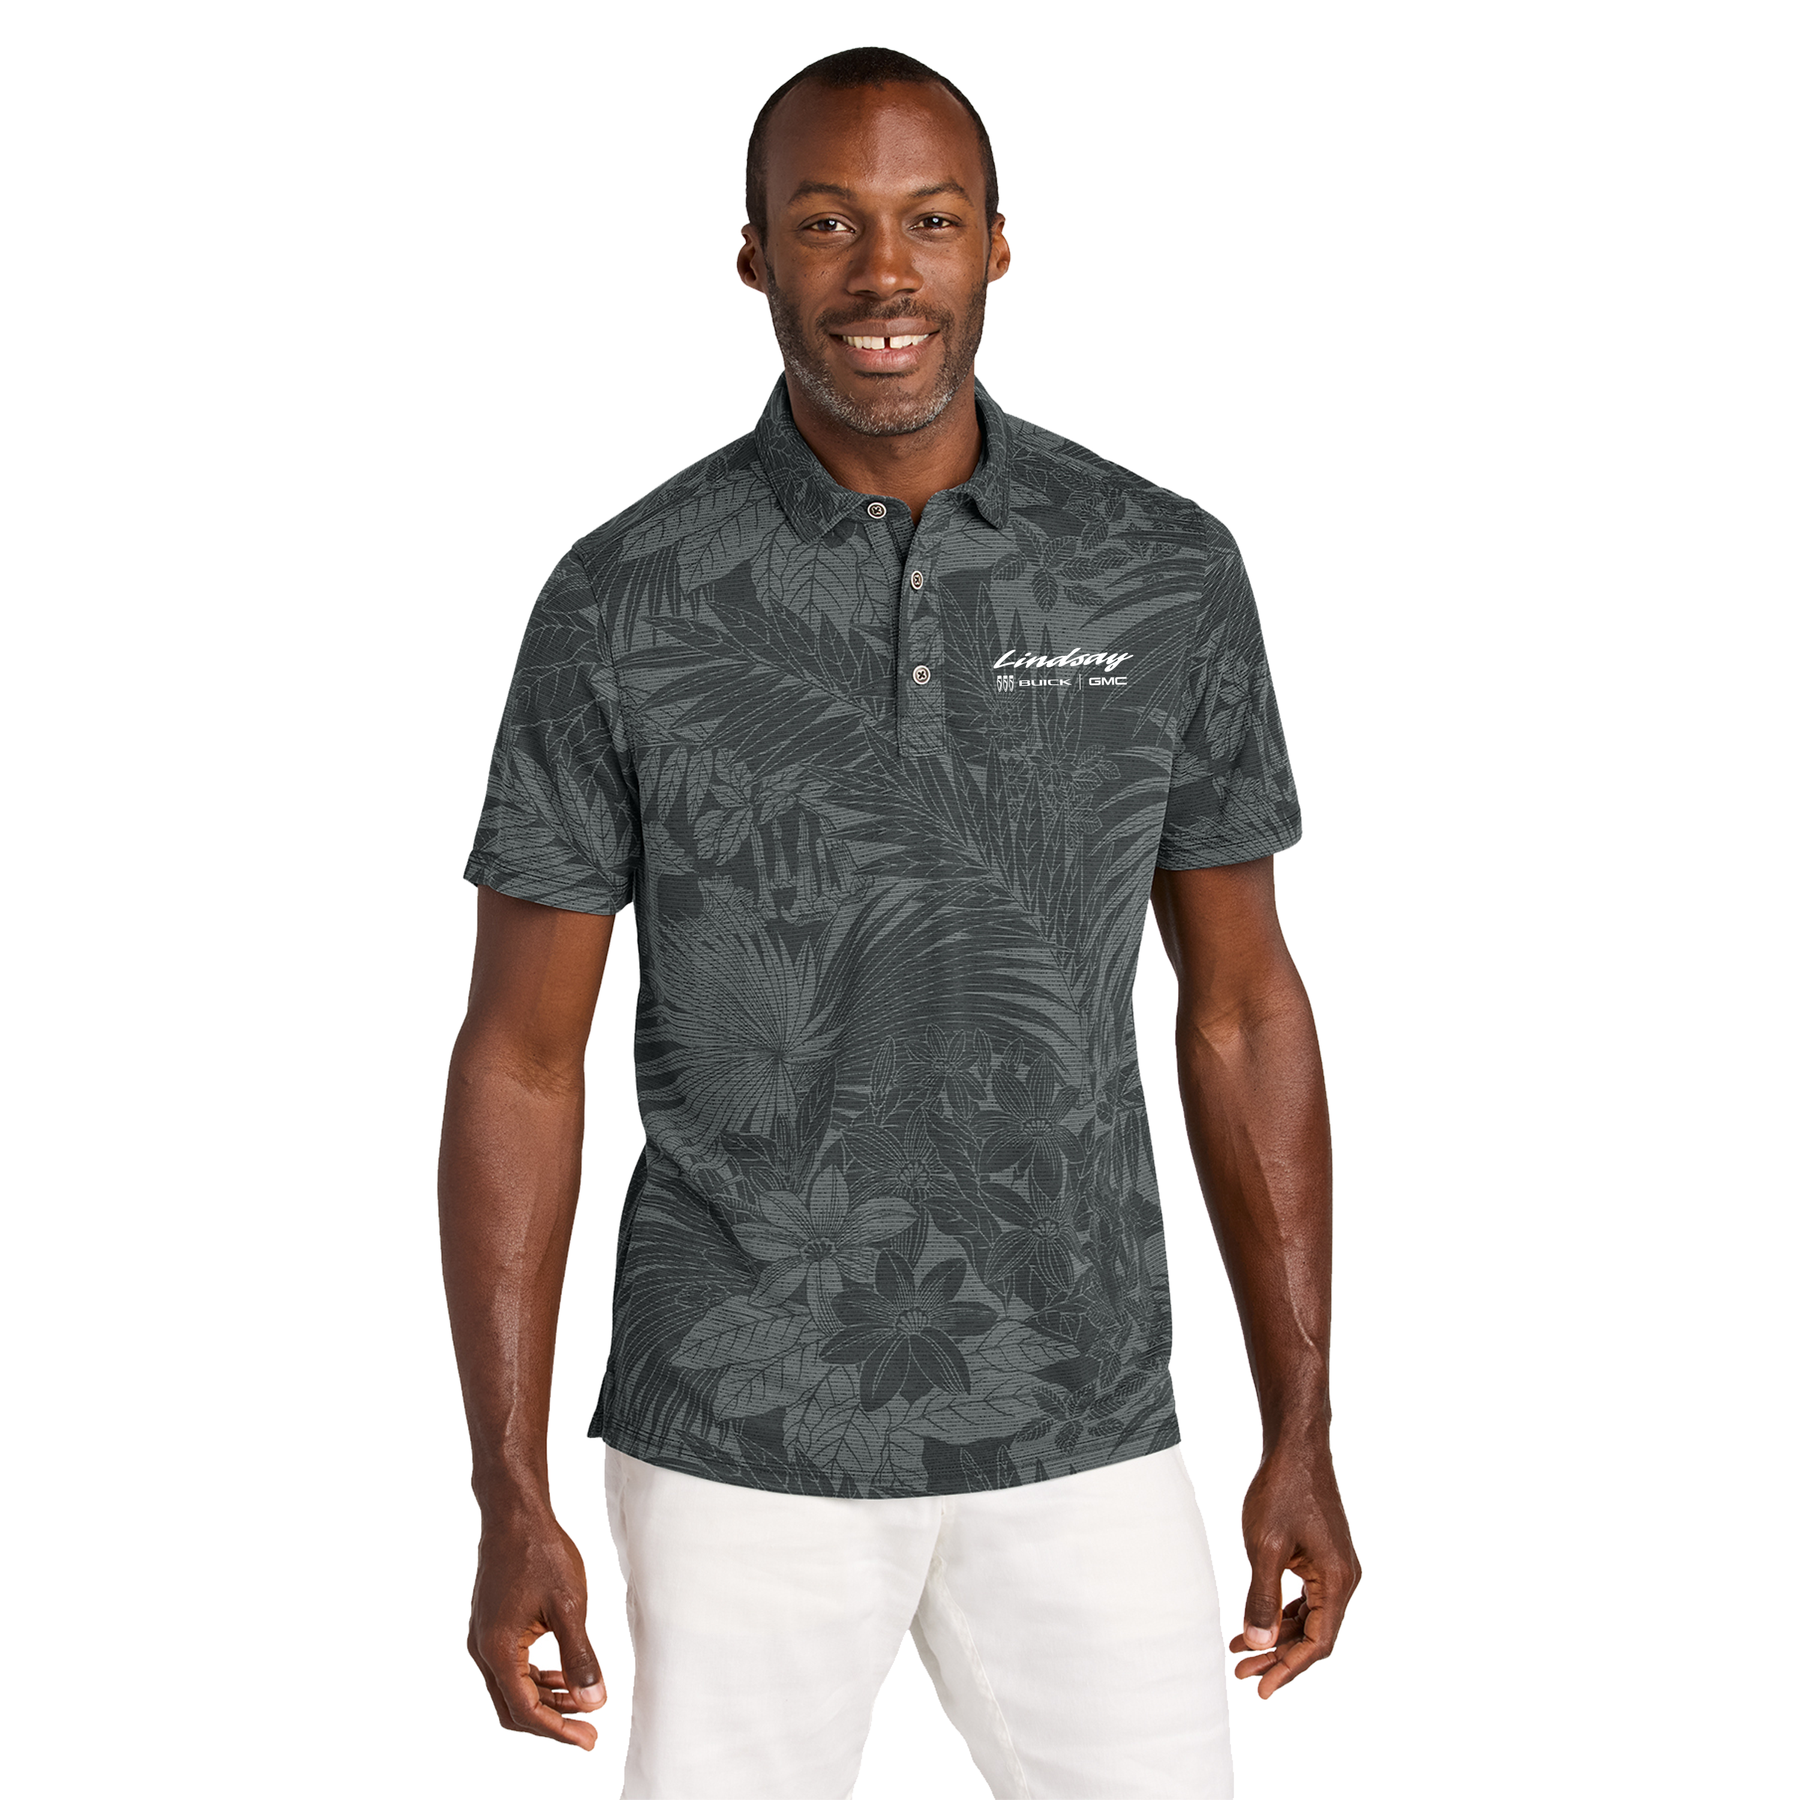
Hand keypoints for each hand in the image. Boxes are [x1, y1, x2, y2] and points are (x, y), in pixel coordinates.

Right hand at [467, 1508, 606, 1747]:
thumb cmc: (540, 1553)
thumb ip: (580, 1657)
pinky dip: (537, 1678)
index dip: (558, 1730)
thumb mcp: (569, 1606)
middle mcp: (484, 1649)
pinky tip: (562, 1677)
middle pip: (514, 1707)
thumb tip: (594, 1701)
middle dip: (551, 1723)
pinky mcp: (492, 1626)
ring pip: (513, 1688)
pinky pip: (512, 1667)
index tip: (589, 1739)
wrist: (515, 1515)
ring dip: (546, 1701)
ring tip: (582, 1704)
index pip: (525, 1710)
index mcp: (498, 1649)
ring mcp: (484, 1637)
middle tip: (588, 1733)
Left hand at [1231, 1438, 1359, 1697]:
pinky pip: (1306, 1597)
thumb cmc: (1281, 1490)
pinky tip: (1257, 1621)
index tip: (1261, 1688)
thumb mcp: (1265, 1547)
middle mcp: (1344, 1578)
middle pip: (1314, 1634)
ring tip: (1240, 1650)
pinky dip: (1282, 1612)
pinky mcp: (1323, 1556)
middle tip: (1242, 1673)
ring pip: (1308, 1616)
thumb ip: (1261, 1597)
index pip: (1318, 1642)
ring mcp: (1335, 1567)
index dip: (1289, 1668)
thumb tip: (1258, 1645)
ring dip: (1277, 1635)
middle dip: (1278, 1656)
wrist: (1296, 1447)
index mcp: (1337, 1581)